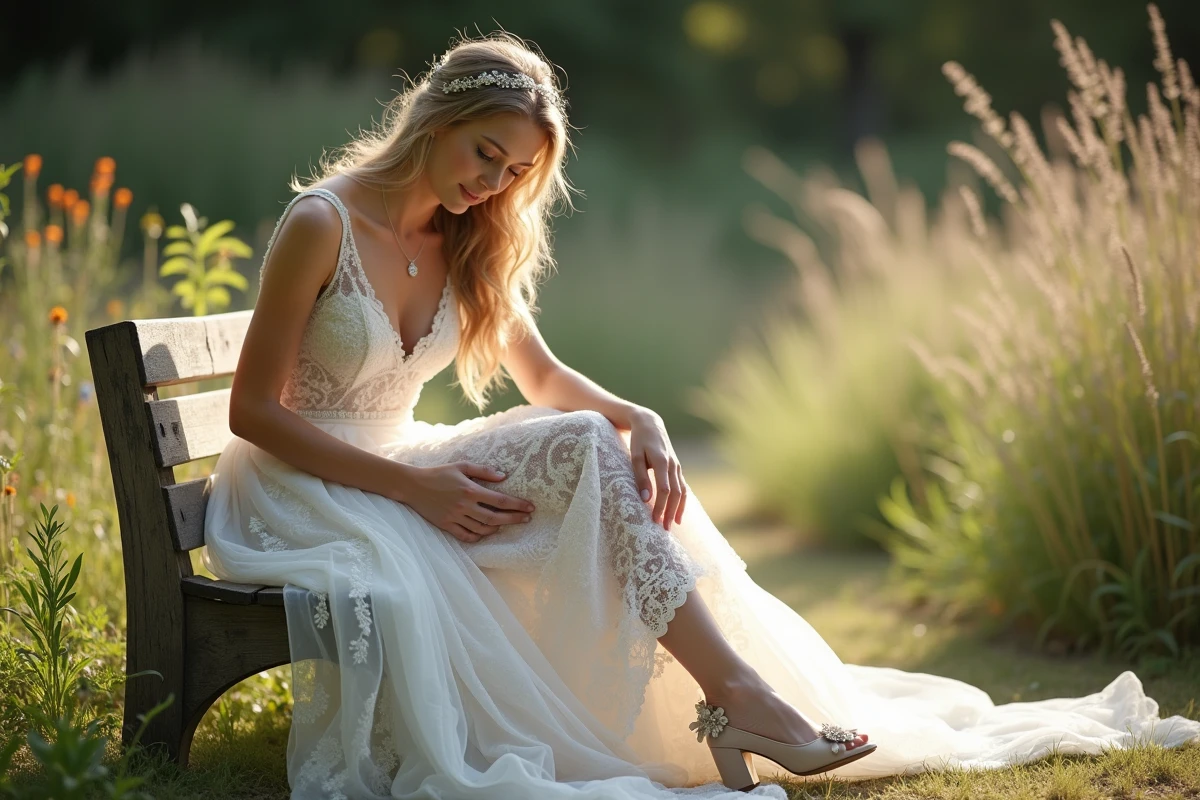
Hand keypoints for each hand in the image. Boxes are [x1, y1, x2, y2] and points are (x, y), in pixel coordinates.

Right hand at [404, 462, 535, 543]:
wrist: (413, 485)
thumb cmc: (439, 473)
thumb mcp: (461, 466)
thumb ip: (483, 471)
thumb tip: (503, 476)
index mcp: (470, 490)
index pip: (500, 500)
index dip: (517, 505)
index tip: (530, 507)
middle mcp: (464, 506)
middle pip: (495, 518)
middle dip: (514, 519)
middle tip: (527, 519)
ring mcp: (455, 517)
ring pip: (482, 529)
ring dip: (496, 528)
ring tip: (505, 524)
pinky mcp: (446, 525)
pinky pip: (466, 536)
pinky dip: (477, 536)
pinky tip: (485, 533)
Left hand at [628, 409, 687, 530]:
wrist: (650, 424)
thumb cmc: (639, 440)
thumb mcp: (635, 456)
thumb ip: (640, 477)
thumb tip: (646, 499)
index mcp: (662, 462)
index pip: (664, 490)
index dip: (661, 507)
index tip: (654, 520)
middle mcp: (673, 465)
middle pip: (675, 494)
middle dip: (670, 512)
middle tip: (664, 529)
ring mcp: (677, 466)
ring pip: (682, 491)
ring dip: (679, 509)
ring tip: (674, 524)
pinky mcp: (677, 468)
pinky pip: (683, 487)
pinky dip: (682, 500)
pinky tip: (678, 511)